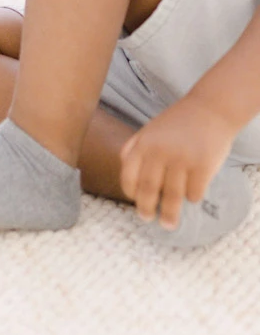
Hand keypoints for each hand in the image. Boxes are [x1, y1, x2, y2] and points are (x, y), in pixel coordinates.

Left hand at [119, 97, 236, 230]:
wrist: (210, 109)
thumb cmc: (178, 122)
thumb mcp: (150, 129)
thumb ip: (135, 146)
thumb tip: (123, 167)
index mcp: (143, 144)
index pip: (129, 175)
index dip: (130, 192)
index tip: (135, 202)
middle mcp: (160, 152)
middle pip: (149, 189)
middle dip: (146, 209)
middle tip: (148, 219)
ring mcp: (182, 160)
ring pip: (172, 196)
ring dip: (169, 214)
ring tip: (168, 224)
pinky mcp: (203, 166)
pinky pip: (194, 192)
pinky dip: (192, 198)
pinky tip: (192, 197)